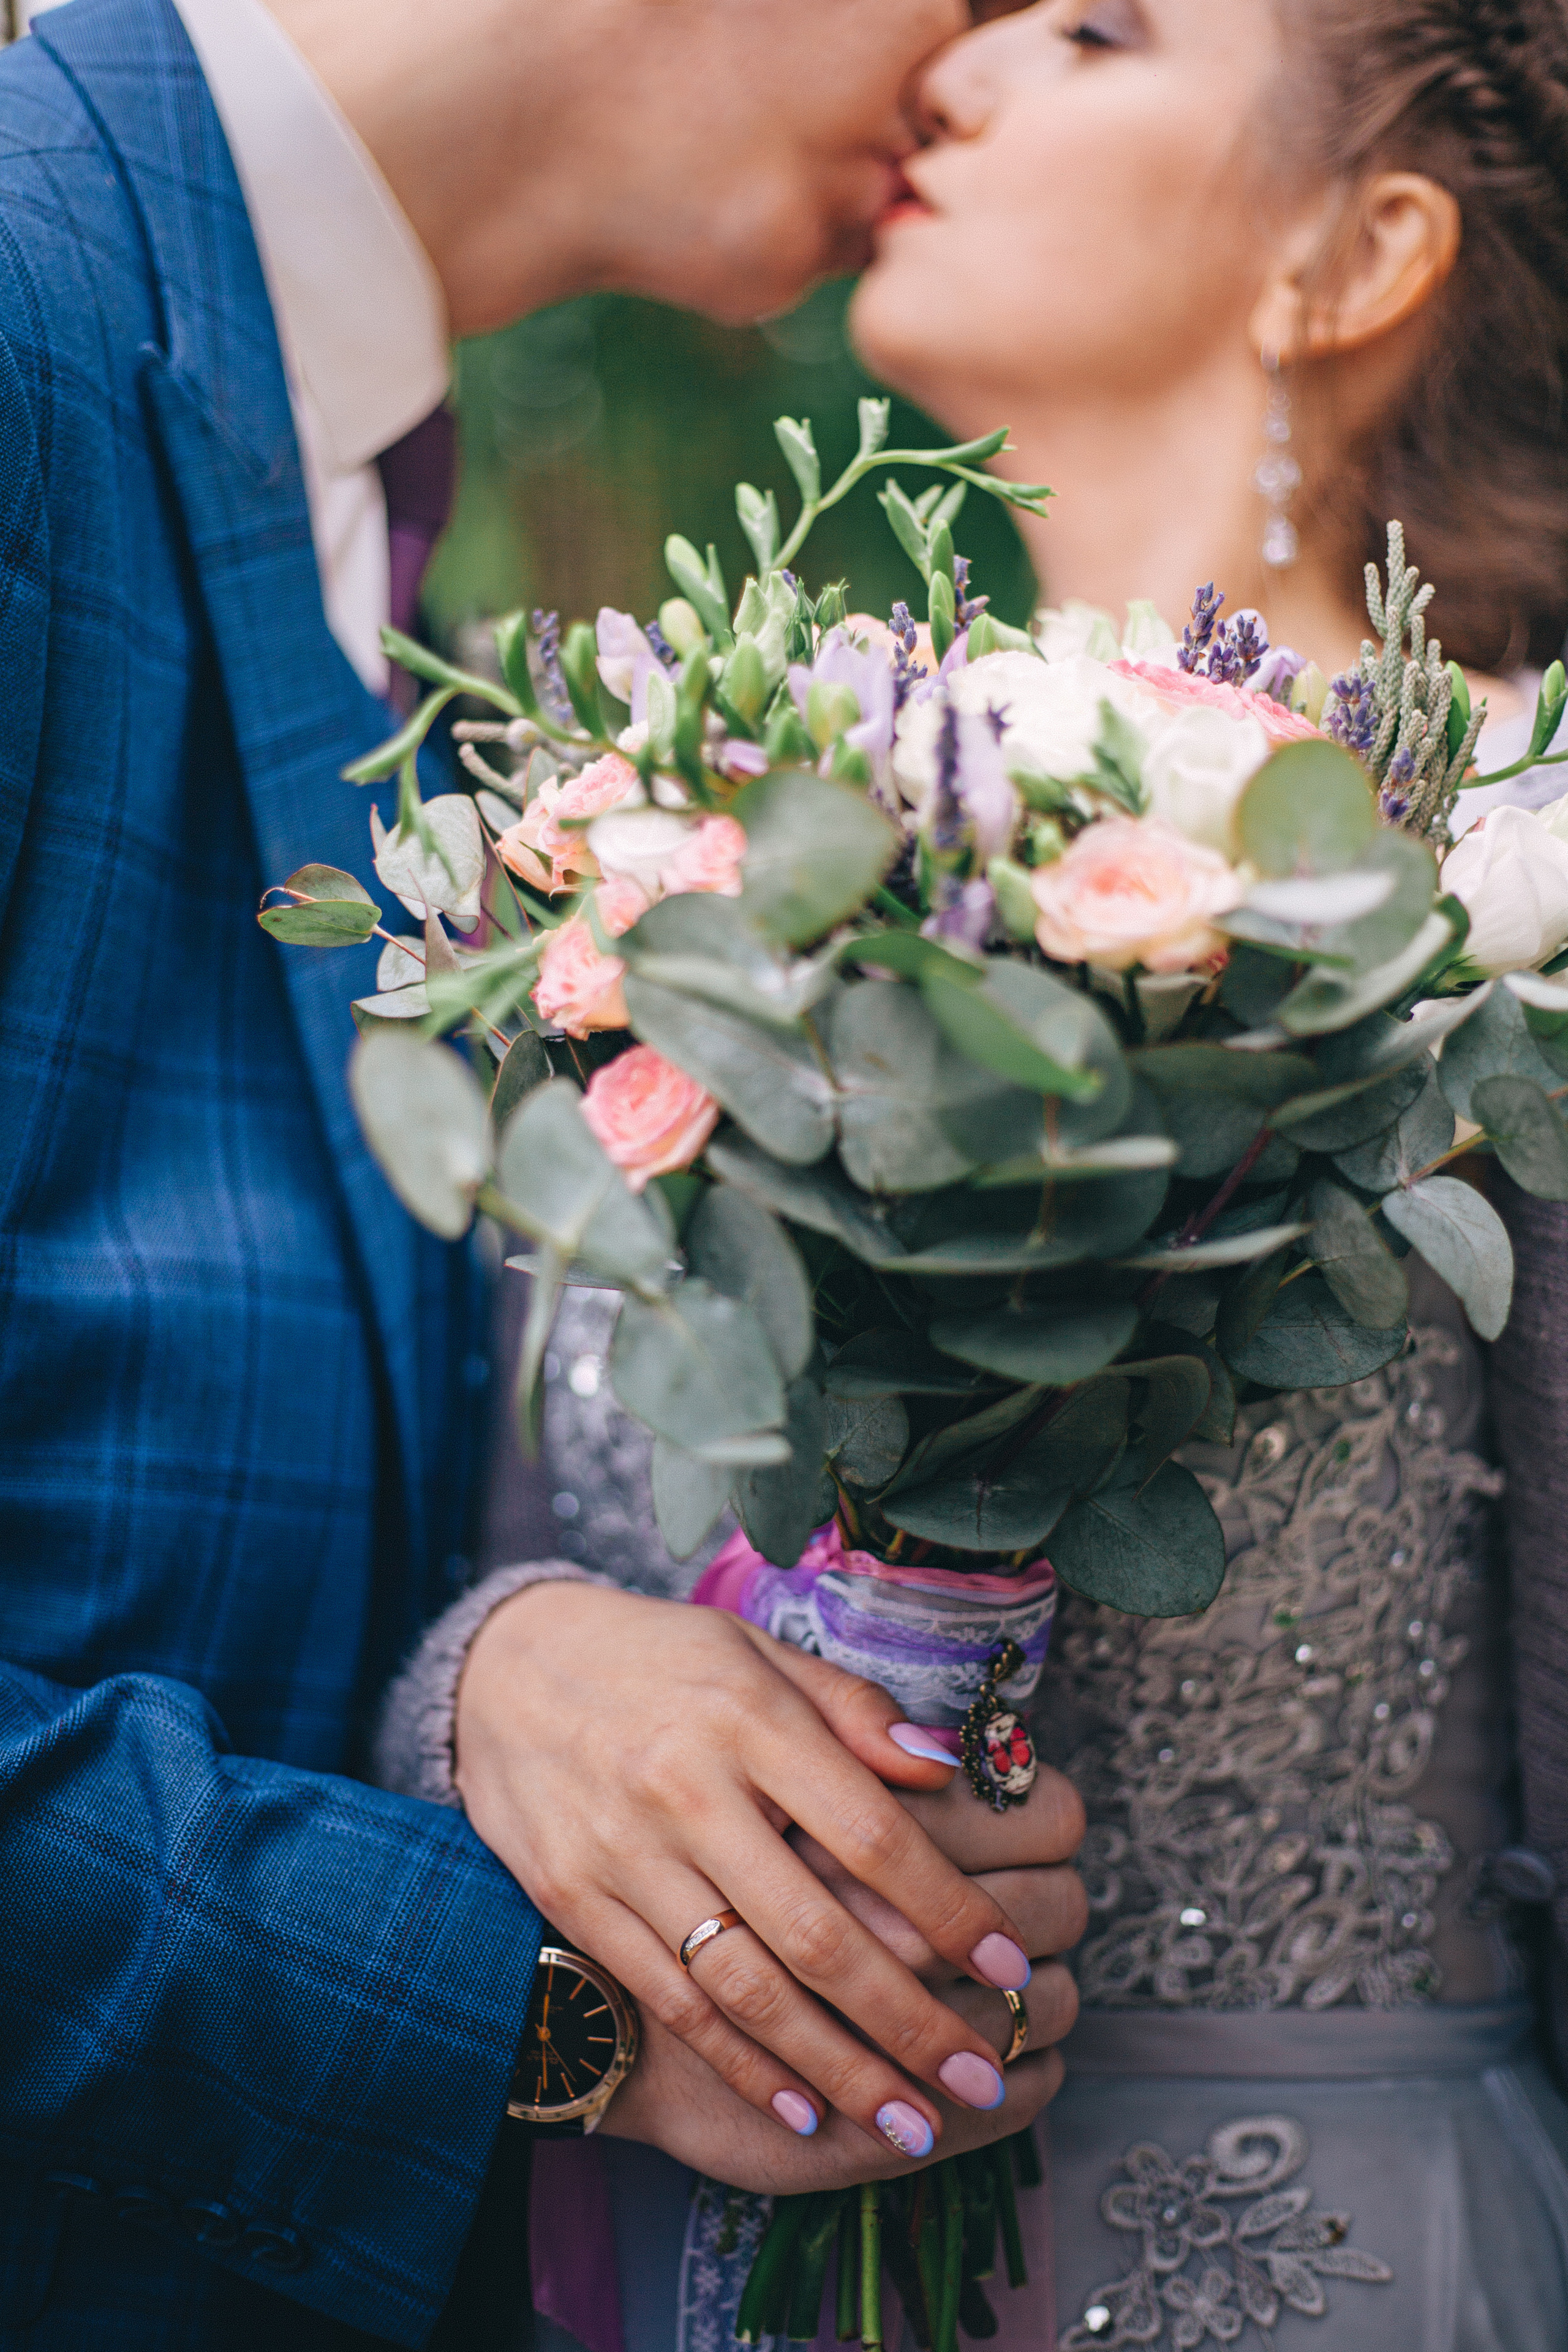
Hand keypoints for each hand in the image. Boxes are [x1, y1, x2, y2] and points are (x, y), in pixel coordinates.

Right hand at [456, 1581, 1077, 2161]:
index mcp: (748, 1720)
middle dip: (911, 2021)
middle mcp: (686, 1791)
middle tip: (982, 2079)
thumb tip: (951, 1768)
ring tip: (911, 2122)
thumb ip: (856, 1713)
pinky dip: (742, 2065)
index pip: (873, 1834)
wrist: (508, 1671)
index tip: (1014, 1963)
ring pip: (746, 1989)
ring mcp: (623, 1855)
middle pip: (818, 1932)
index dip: (951, 1909)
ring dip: (838, 2068)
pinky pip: (673, 2004)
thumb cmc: (663, 1662)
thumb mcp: (762, 1656)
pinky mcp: (576, 1902)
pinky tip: (803, 2107)